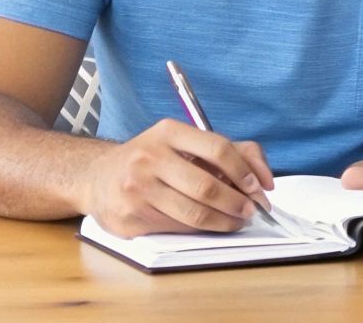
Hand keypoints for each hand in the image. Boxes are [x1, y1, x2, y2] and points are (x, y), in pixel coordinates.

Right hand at [82, 118, 277, 237]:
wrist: (98, 178)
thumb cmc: (152, 159)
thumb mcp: (185, 143)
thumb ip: (231, 150)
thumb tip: (265, 177)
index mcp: (167, 132)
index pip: (217, 148)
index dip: (244, 170)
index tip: (259, 186)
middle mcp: (149, 158)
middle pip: (206, 187)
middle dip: (237, 203)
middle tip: (252, 211)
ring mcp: (136, 189)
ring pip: (193, 214)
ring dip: (224, 222)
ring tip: (237, 221)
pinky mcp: (130, 218)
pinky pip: (177, 229)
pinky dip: (201, 231)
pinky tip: (210, 226)